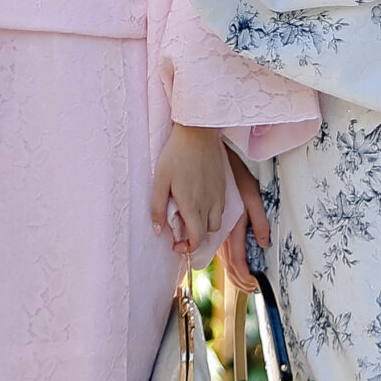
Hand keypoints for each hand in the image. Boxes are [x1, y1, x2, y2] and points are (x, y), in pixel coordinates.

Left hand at [149, 124, 230, 260]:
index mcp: (191, 205)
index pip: (196, 238)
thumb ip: (158, 208)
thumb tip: (158, 231)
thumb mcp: (159, 180)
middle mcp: (208, 203)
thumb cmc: (175, 154)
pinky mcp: (223, 185)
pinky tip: (200, 200)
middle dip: (195, 237)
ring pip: (217, 222)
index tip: (176, 244)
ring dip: (204, 225)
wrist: (197, 132)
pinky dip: (212, 212)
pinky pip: (221, 208)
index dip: (187, 247)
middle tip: (180, 230)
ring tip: (191, 215)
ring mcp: (218, 195)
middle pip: (207, 233)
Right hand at [218, 150, 268, 292]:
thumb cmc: (231, 173)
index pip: (236, 261)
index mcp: (231, 227)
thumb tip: (264, 244)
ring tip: (241, 281)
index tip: (253, 285)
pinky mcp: (208, 221)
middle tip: (249, 289)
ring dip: (231, 271)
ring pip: (220, 257)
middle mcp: (219, 231)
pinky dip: (224, 258)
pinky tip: (229, 261)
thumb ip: (259, 220)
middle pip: (227, 264)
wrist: (207, 156)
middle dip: (238, 280)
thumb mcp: (251, 193)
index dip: (244, 276)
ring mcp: (212, 227)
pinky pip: (215, 246)